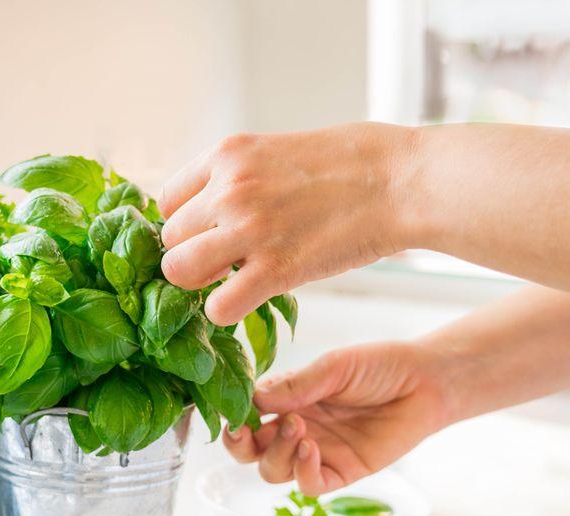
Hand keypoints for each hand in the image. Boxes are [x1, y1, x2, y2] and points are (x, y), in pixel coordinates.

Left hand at [158, 123, 417, 325]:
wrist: (403, 180)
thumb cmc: (353, 163)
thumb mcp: (278, 149)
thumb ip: (240, 176)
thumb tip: (215, 208)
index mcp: (228, 154)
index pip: (167, 202)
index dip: (187, 225)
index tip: (210, 235)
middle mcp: (228, 189)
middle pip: (170, 240)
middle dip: (193, 254)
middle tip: (226, 262)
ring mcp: (249, 229)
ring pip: (178, 272)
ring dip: (201, 284)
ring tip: (232, 280)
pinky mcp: (275, 269)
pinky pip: (218, 307)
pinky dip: (226, 312)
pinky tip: (249, 301)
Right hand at [222, 341, 458, 495]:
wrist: (426, 382)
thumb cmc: (379, 366)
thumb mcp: (333, 367)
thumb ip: (295, 384)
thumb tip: (253, 398)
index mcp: (287, 399)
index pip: (246, 414)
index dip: (234, 416)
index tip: (232, 410)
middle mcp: (295, 427)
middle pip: (250, 450)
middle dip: (240, 444)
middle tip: (245, 430)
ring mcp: (317, 452)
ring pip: (273, 470)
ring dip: (276, 453)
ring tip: (298, 427)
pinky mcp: (342, 472)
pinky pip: (309, 486)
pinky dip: (302, 472)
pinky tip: (311, 449)